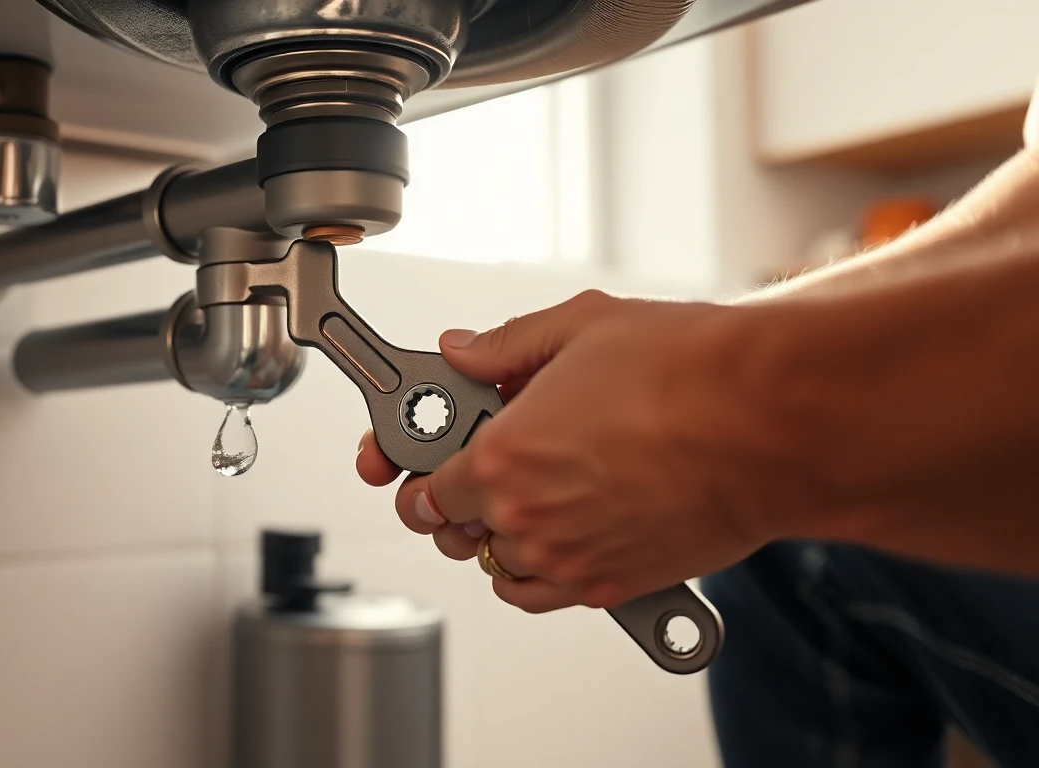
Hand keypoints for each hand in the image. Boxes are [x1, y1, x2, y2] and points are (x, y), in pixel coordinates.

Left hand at [357, 290, 804, 611]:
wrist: (770, 423)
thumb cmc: (688, 372)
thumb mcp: (581, 328)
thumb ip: (505, 346)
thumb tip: (462, 351)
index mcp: (503, 455)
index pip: (428, 488)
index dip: (422, 474)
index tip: (429, 464)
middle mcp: (528, 518)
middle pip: (459, 531)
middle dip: (462, 501)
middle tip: (490, 468)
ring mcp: (569, 560)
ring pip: (500, 567)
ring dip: (502, 537)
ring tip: (533, 496)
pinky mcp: (613, 589)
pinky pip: (546, 597)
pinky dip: (542, 575)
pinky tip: (562, 535)